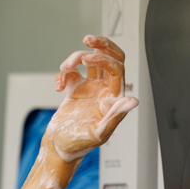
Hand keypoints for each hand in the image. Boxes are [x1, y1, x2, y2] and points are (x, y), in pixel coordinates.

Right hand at [46, 35, 138, 161]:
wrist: (57, 150)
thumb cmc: (77, 146)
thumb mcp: (98, 133)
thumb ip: (115, 116)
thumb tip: (132, 101)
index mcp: (112, 99)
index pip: (116, 68)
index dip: (103, 58)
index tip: (86, 58)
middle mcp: (104, 92)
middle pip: (110, 58)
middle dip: (100, 46)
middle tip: (87, 39)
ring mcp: (90, 90)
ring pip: (89, 63)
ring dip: (76, 58)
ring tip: (64, 68)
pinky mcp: (75, 92)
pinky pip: (72, 74)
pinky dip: (63, 74)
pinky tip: (57, 86)